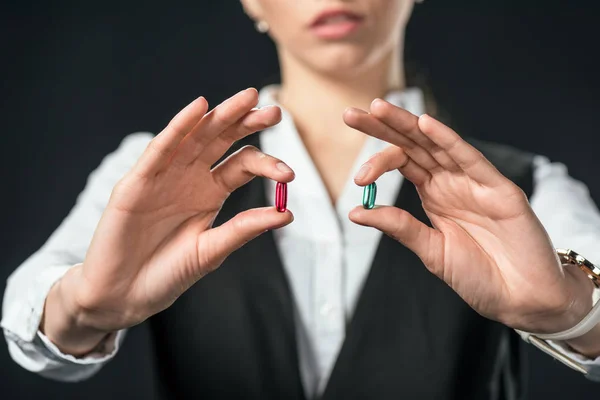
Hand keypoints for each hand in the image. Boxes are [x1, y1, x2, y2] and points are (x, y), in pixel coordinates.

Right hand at [42, 89, 294, 354]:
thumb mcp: (211, 251)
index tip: (289, 174)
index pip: (243, 164)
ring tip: (248, 99)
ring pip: (196, 136)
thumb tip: (287, 213)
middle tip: (276, 112)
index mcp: (211, 192)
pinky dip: (179, 126)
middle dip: (248, 123)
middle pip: (222, 141)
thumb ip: (244, 229)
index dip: (267, 164)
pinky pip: (161, 148)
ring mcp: (164, 176)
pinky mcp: (138, 181)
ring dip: (221, 116)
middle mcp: (190, 177)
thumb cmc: (167, 274)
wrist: (123, 295)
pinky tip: (199, 108)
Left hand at [343, 99, 594, 334]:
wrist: (521, 298)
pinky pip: (470, 159)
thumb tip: (355, 212)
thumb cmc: (480, 276)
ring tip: (379, 109)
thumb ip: (399, 228)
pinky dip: (448, 140)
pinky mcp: (499, 189)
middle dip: (382, 127)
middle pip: (412, 145)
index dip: (377, 161)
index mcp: (433, 193)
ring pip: (436, 144)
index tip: (358, 179)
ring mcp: (474, 182)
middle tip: (350, 115)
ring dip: (408, 124)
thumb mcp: (430, 251)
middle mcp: (451, 181)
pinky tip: (426, 124)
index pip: (401, 161)